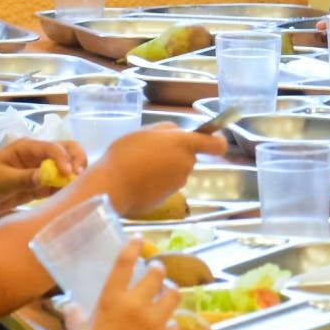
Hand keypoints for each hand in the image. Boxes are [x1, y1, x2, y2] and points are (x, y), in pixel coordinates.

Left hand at [0, 138, 85, 218]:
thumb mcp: (0, 179)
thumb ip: (25, 178)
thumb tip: (48, 176)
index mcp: (27, 147)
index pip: (53, 147)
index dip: (64, 158)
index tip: (70, 174)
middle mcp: (37, 156)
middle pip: (67, 150)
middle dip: (77, 160)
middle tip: (80, 176)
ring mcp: (39, 171)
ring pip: (65, 168)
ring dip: (74, 175)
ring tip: (78, 188)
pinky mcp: (38, 187)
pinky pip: (58, 185)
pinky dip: (65, 189)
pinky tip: (69, 197)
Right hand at [66, 242, 179, 329]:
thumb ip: (76, 314)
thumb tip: (70, 305)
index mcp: (111, 299)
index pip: (125, 262)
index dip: (134, 246)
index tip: (139, 239)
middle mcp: (135, 305)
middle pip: (158, 274)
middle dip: (158, 270)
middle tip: (156, 271)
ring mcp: (153, 322)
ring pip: (173, 295)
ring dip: (169, 293)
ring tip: (165, 295)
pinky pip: (175, 324)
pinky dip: (170, 325)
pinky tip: (164, 328)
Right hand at [94, 123, 227, 214]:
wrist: (112, 186)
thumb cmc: (127, 153)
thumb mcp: (146, 131)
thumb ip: (167, 130)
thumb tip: (178, 134)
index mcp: (184, 144)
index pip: (216, 144)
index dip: (217, 142)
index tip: (211, 141)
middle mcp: (186, 164)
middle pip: (188, 157)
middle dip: (175, 154)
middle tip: (151, 151)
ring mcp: (178, 183)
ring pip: (176, 171)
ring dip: (164, 168)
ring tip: (140, 166)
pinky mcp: (168, 198)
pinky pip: (166, 185)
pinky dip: (157, 183)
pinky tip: (139, 180)